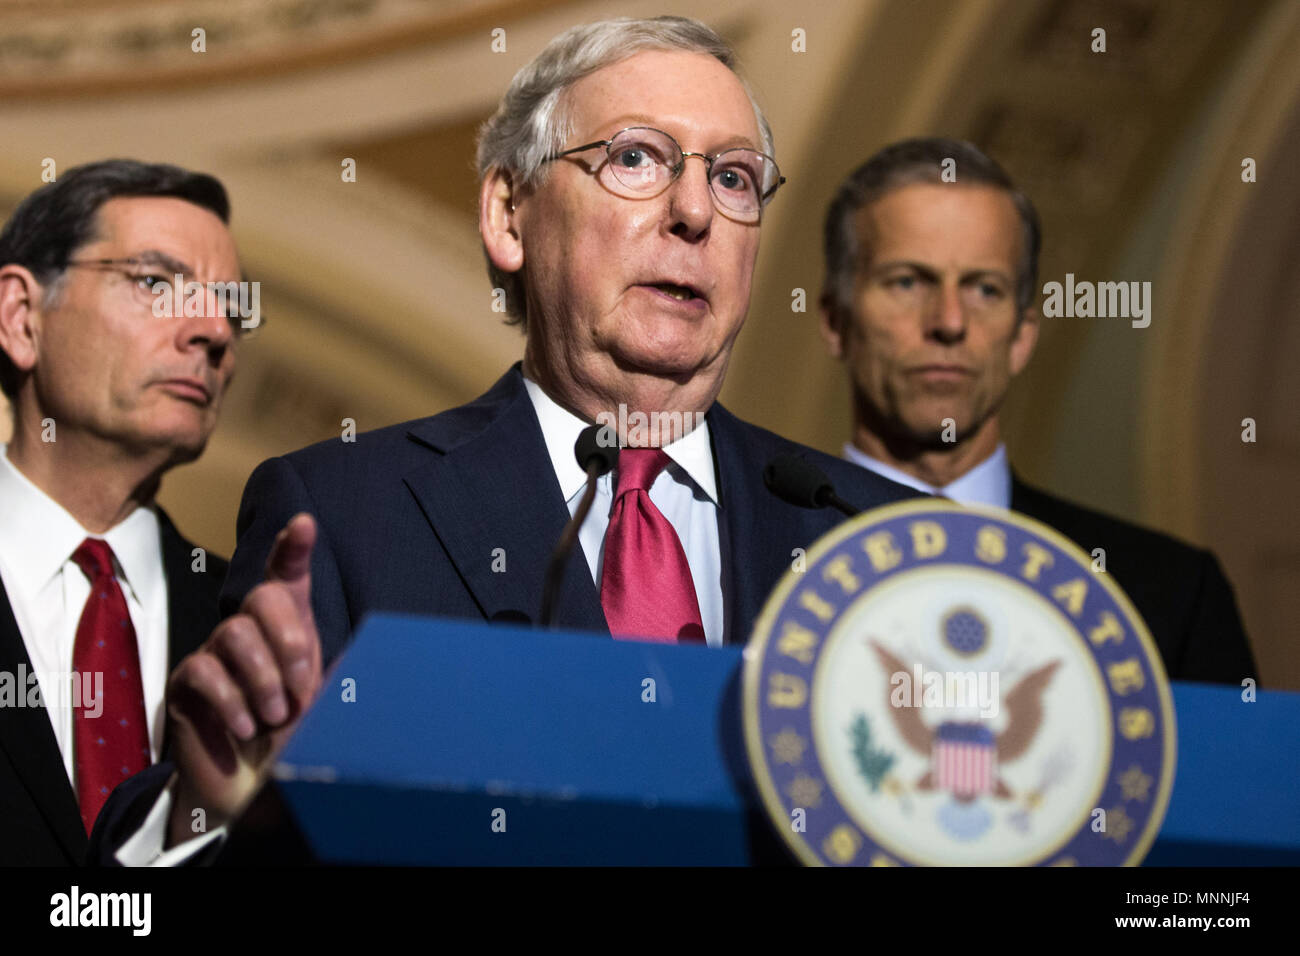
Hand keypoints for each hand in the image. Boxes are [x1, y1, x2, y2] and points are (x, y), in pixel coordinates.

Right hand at [164, 513, 321, 847]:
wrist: (252, 790)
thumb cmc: (296, 739)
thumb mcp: (328, 706)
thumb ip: (342, 675)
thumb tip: (364, 654)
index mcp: (290, 627)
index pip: (287, 575)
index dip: (293, 548)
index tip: (305, 524)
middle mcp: (250, 629)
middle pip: (263, 596)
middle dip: (289, 642)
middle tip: (300, 694)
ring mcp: (215, 652)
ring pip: (235, 633)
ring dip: (263, 681)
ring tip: (274, 719)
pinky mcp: (187, 682)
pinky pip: (204, 670)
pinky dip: (231, 702)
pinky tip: (246, 729)